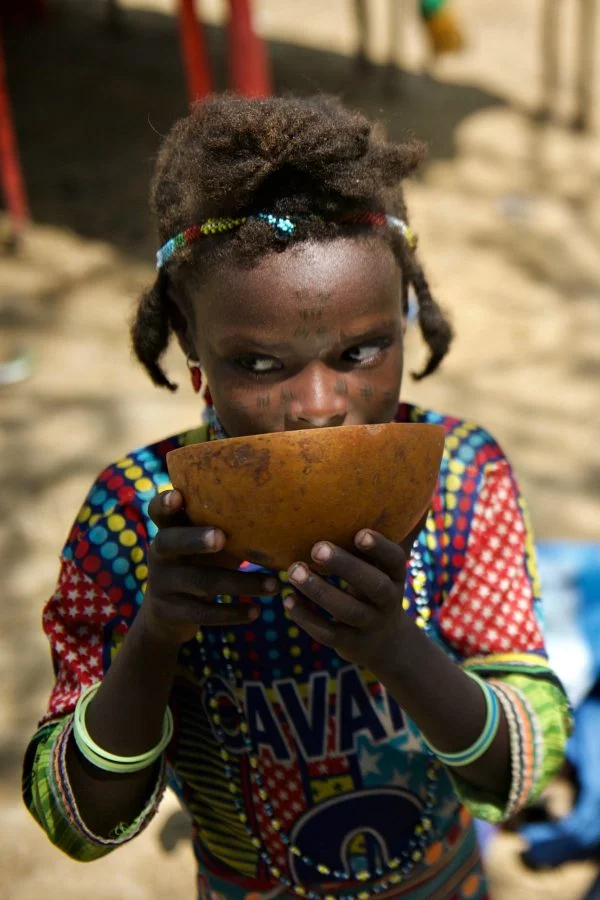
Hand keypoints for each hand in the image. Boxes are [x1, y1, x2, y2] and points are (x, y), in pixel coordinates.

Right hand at [143, 490, 278, 644]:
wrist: (167, 614)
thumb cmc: (201, 564)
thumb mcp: (208, 544)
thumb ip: (229, 527)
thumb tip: (284, 511)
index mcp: (169, 530)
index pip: (159, 511)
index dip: (164, 502)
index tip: (177, 496)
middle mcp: (159, 554)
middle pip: (171, 542)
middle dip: (196, 539)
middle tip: (221, 537)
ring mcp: (161, 584)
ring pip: (201, 582)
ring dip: (241, 584)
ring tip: (275, 585)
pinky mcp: (170, 612)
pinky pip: (203, 613)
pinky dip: (232, 612)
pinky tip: (256, 612)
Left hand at [284, 529, 412, 675]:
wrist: (387, 644)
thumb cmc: (376, 590)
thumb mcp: (382, 569)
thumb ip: (373, 543)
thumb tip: (386, 497)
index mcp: (395, 575)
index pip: (395, 560)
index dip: (380, 547)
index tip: (359, 534)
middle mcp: (388, 600)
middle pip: (374, 585)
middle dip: (346, 566)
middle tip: (316, 548)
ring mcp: (370, 625)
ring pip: (347, 610)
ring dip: (319, 590)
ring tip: (293, 571)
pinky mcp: (351, 644)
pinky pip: (328, 633)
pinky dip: (306, 617)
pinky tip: (287, 599)